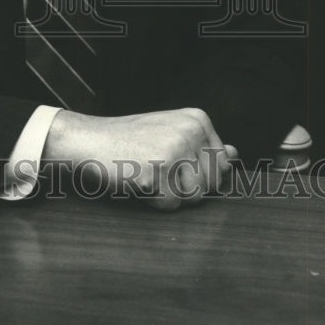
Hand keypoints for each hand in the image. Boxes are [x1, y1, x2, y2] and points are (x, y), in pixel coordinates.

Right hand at [42, 107, 236, 210]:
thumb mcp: (170, 133)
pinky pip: (170, 205)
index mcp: (198, 119)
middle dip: (185, 187)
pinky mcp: (159, 171)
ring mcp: (176, 149)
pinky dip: (153, 201)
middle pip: (210, 184)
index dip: (197, 173)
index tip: (171, 159)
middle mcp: (191, 130)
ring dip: (170, 195)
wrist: (90, 139)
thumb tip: (235, 153)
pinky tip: (138, 180)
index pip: (222, 165)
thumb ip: (203, 146)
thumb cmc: (129, 140)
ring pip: (194, 197)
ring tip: (148, 173)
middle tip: (156, 167)